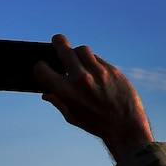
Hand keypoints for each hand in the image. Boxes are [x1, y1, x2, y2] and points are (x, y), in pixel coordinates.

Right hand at [36, 37, 152, 159]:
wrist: (125, 126)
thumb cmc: (96, 124)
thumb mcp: (72, 116)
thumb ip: (58, 102)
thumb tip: (46, 93)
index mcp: (65, 91)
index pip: (42, 69)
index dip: (40, 66)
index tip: (43, 65)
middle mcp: (80, 78)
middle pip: (64, 49)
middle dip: (58, 42)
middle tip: (57, 39)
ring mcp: (98, 72)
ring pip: (82, 49)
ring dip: (77, 52)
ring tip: (77, 57)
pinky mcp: (113, 70)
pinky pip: (98, 58)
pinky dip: (93, 61)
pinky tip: (93, 68)